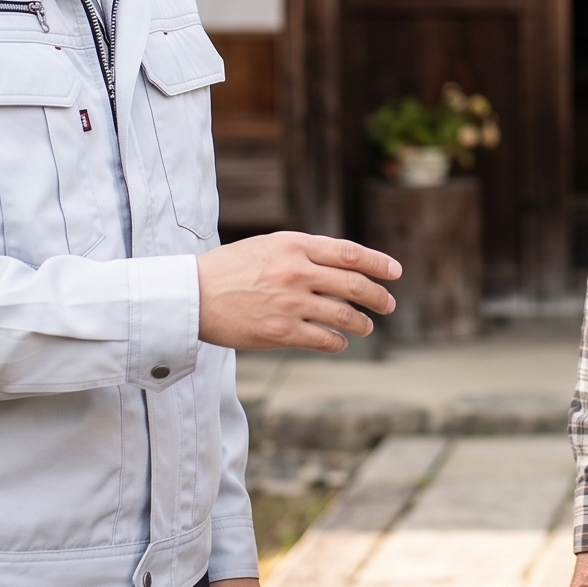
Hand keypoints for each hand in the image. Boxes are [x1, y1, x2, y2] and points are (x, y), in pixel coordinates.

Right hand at [196, 232, 401, 351]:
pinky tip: (339, 342)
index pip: (348, 253)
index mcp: (293, 244)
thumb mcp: (268, 246)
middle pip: (354, 284)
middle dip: (378, 296)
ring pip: (344, 315)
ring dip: (361, 323)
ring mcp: (290, 303)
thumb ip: (303, 252)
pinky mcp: (281, 332)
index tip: (395, 272)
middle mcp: (296, 271)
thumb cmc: (229, 269)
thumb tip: (341, 265)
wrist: (192, 295)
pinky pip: (323, 339)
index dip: (377, 263)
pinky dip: (337, 342)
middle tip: (389, 303)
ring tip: (366, 327)